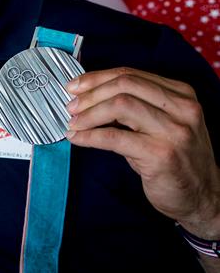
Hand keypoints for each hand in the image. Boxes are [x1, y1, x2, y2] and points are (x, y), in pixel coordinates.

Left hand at [65, 67, 219, 238]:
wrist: (203, 197)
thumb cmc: (174, 159)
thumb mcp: (160, 124)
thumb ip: (134, 106)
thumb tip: (87, 96)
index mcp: (181, 94)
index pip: (130, 75)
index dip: (97, 78)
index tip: (74, 86)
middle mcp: (182, 108)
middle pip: (124, 85)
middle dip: (90, 94)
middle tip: (70, 106)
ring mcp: (174, 131)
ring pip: (120, 106)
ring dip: (88, 114)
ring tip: (73, 124)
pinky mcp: (161, 155)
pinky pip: (115, 138)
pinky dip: (90, 136)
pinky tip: (77, 138)